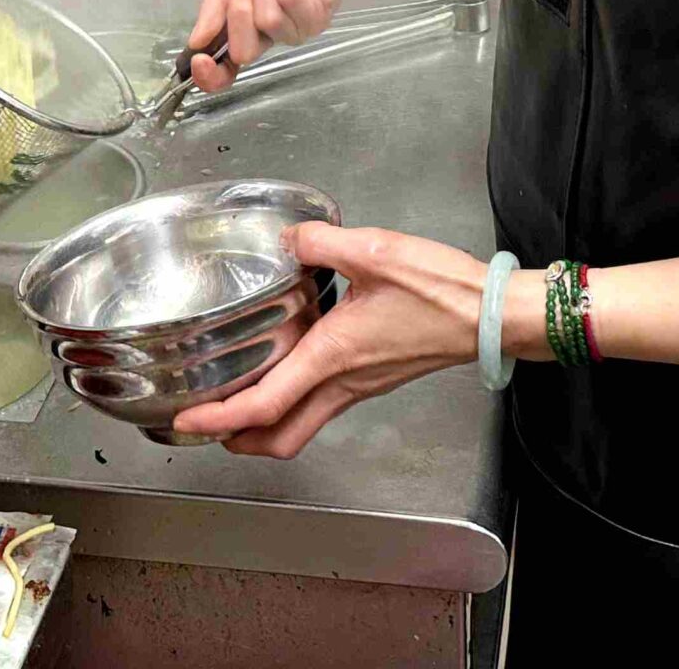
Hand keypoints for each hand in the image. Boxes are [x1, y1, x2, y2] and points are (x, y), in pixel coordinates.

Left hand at [170, 224, 487, 455]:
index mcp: (333, 356)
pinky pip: (323, 404)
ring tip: (235, 398)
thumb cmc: (441, 290)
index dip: (220, 418)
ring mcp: (360, 386)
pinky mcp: (374, 378)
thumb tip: (288, 238)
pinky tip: (288, 365)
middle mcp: (343, 382)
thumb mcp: (374, 250)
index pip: (265, 404)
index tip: (188, 420)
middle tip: (205, 424)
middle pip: (280, 437)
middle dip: (237, 440)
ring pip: (302, 424)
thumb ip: (321, 241)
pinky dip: (293, 400)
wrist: (490, 315)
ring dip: (263, 423)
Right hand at [183, 0, 368, 95]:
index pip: (226, 69)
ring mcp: (296, 29)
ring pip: (267, 20)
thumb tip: (197, 40)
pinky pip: (289, 0)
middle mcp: (270, 35)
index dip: (211, 75)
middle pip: (243, 51)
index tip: (199, 60)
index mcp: (244, 25)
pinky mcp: (318, 16)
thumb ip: (215, 0)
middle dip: (237, 10)